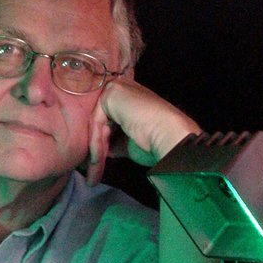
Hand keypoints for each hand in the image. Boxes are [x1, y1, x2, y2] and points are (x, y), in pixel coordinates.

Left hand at [86, 77, 200, 185]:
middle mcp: (122, 88)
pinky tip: (97, 160)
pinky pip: (96, 123)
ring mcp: (116, 88)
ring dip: (95, 152)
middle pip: (100, 123)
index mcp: (129, 98)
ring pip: (97, 125)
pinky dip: (96, 143)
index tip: (96, 166)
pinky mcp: (111, 94)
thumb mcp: (129, 142)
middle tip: (92, 173)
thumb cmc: (156, 142)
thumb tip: (103, 150)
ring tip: (94, 174)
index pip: (107, 122)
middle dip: (96, 150)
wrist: (171, 137)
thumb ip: (115, 141)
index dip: (102, 145)